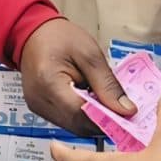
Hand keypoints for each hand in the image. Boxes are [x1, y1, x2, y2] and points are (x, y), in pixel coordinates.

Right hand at [17, 17, 132, 137]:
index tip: (128, 115)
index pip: (83, 114)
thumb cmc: (60, 37)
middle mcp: (39, 101)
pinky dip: (82, 116)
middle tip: (121, 110)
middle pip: (78, 125)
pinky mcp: (39, 109)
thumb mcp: (90, 54)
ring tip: (105, 103)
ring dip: (92, 120)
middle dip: (102, 121)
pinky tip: (90, 102)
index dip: (107, 118)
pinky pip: (66, 121)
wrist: (32, 33)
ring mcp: (37, 107)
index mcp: (49, 84)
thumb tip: (127, 110)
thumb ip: (108, 84)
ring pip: (73, 127)